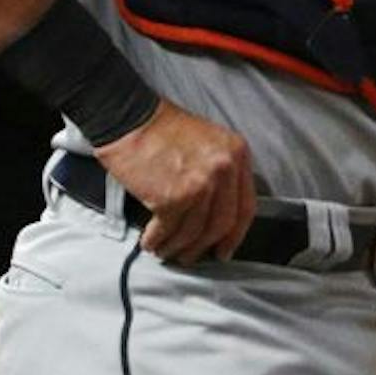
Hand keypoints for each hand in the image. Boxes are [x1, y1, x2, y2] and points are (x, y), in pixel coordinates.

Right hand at [94, 101, 256, 263]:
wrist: (130, 117)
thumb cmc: (162, 129)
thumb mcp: (209, 142)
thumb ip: (221, 173)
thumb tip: (216, 214)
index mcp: (237, 154)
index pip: (246, 206)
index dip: (235, 234)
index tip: (225, 250)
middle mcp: (224, 170)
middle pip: (222, 224)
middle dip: (204, 246)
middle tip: (190, 257)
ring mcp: (200, 185)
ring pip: (194, 231)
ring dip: (177, 247)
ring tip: (165, 250)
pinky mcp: (172, 197)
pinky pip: (168, 230)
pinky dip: (158, 240)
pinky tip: (150, 242)